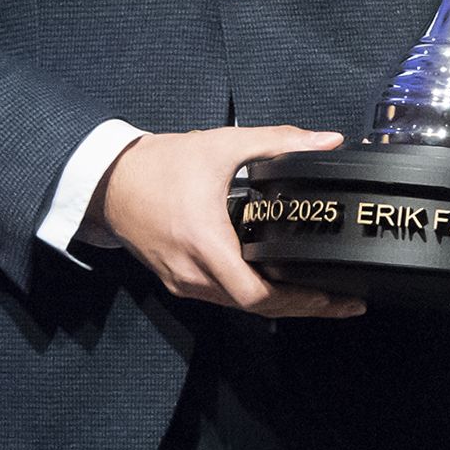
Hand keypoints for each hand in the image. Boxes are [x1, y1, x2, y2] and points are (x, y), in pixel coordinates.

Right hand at [91, 126, 361, 318]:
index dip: (300, 301)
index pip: (255, 294)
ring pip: (239, 306)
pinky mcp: (178, 280)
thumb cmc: (158, 165)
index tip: (334, 296)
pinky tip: (280, 286)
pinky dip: (255, 296)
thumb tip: (327, 141)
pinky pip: (223, 296)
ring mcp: (183, 281)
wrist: (106, 180)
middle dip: (303, 308)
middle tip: (343, 303)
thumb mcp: (223, 145)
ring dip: (280, 305)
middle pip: (255, 308)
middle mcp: (193, 272)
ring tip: (321, 297)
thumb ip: (279, 142)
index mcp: (205, 244)